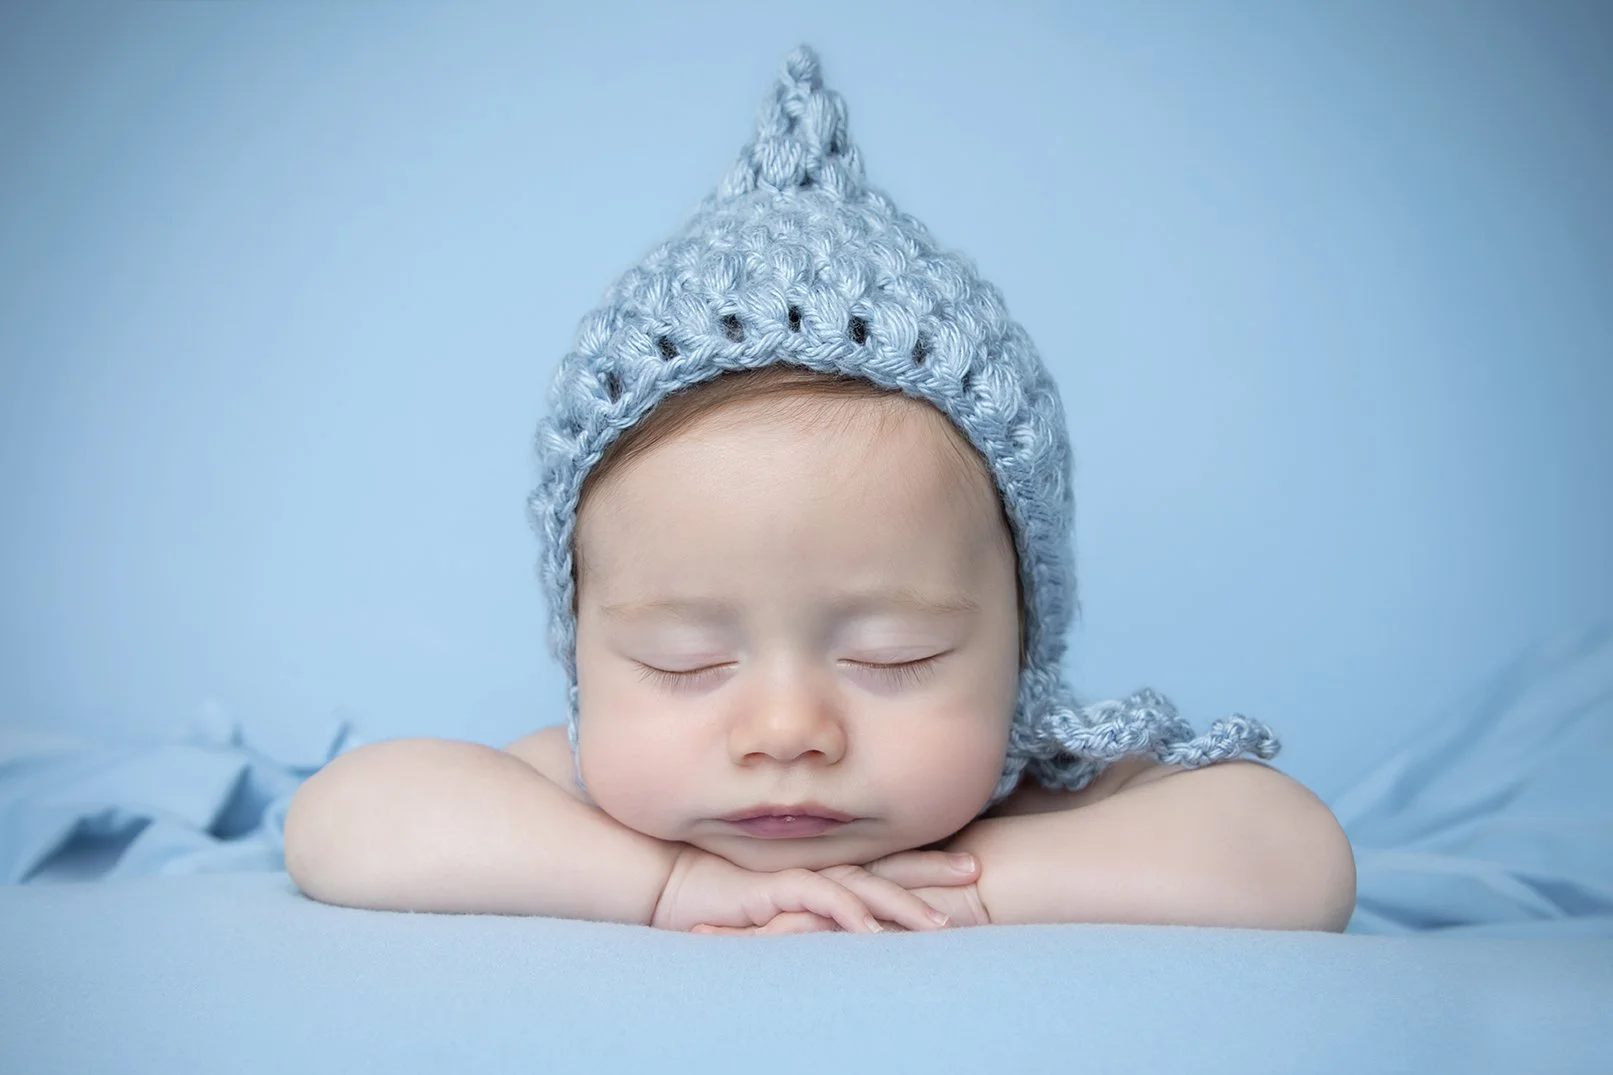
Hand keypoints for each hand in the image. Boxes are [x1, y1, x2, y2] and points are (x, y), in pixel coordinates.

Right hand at [683, 849, 988, 935]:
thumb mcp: (787, 912)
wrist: (676, 889)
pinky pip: (819, 899)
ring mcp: (800, 875)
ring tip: (938, 924)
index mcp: (828, 871)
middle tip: (976, 869)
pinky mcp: (775, 888)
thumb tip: (866, 929)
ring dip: (901, 904)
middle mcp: (821, 869)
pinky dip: (847, 912)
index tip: (971, 863)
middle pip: (886, 867)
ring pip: (862, 885)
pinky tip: (871, 929)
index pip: (886, 865)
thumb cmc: (729, 902)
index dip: (927, 863)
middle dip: (932, 868)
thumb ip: (821, 913)